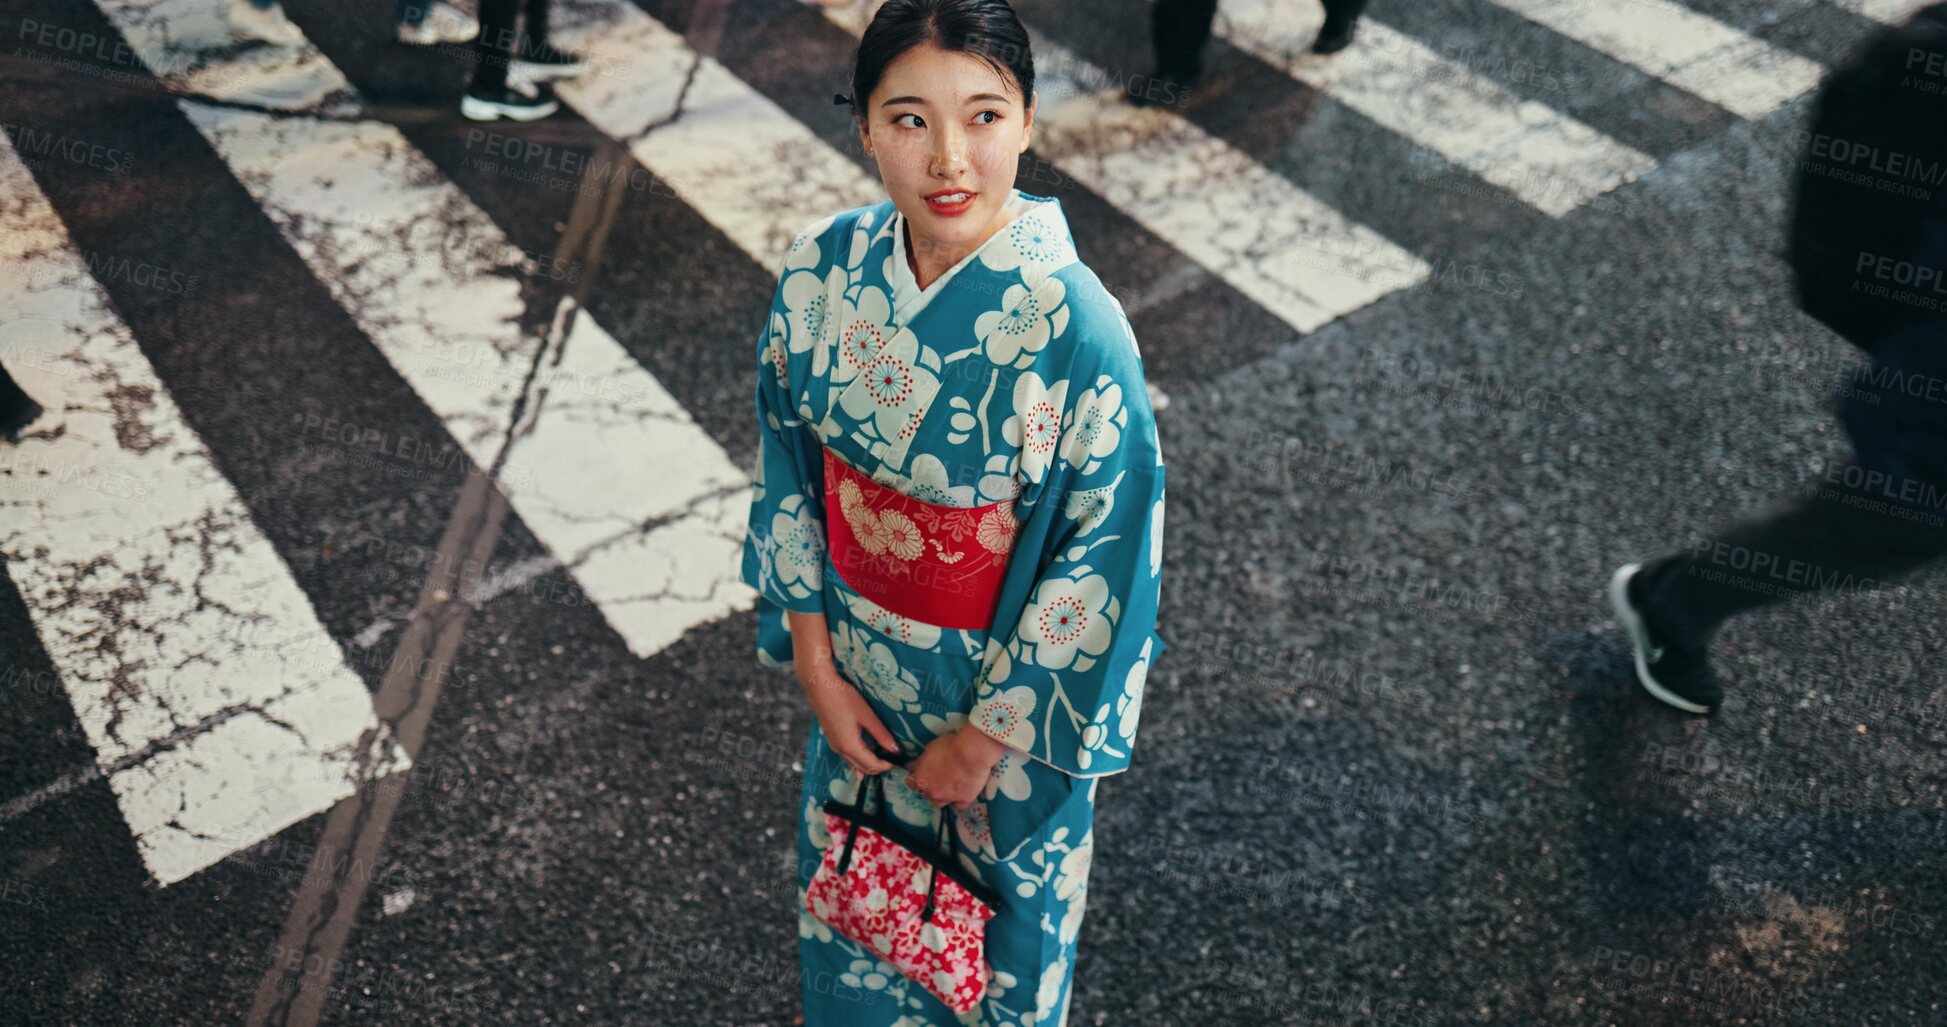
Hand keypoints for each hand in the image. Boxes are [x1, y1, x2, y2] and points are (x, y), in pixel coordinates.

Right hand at [788, 611, 899, 776]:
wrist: (820, 686)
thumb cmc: (843, 697)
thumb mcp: (867, 715)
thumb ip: (881, 734)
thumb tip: (895, 750)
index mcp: (849, 745)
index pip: (871, 765)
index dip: (886, 766)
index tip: (898, 761)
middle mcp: (840, 750)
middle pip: (862, 768)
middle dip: (878, 767)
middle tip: (893, 760)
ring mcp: (834, 745)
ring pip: (854, 764)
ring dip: (868, 764)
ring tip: (883, 757)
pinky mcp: (832, 738)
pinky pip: (847, 756)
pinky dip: (858, 759)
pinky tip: (865, 755)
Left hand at [905, 727, 1007, 810]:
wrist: (971, 754)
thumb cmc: (948, 748)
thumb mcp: (929, 749)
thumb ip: (920, 762)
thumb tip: (911, 766)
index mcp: (921, 780)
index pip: (911, 782)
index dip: (915, 777)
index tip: (919, 772)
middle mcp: (932, 793)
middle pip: (925, 794)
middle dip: (928, 787)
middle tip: (936, 778)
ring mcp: (948, 799)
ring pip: (939, 803)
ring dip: (940, 797)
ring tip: (946, 789)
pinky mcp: (964, 800)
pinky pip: (958, 806)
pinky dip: (958, 801)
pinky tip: (961, 795)